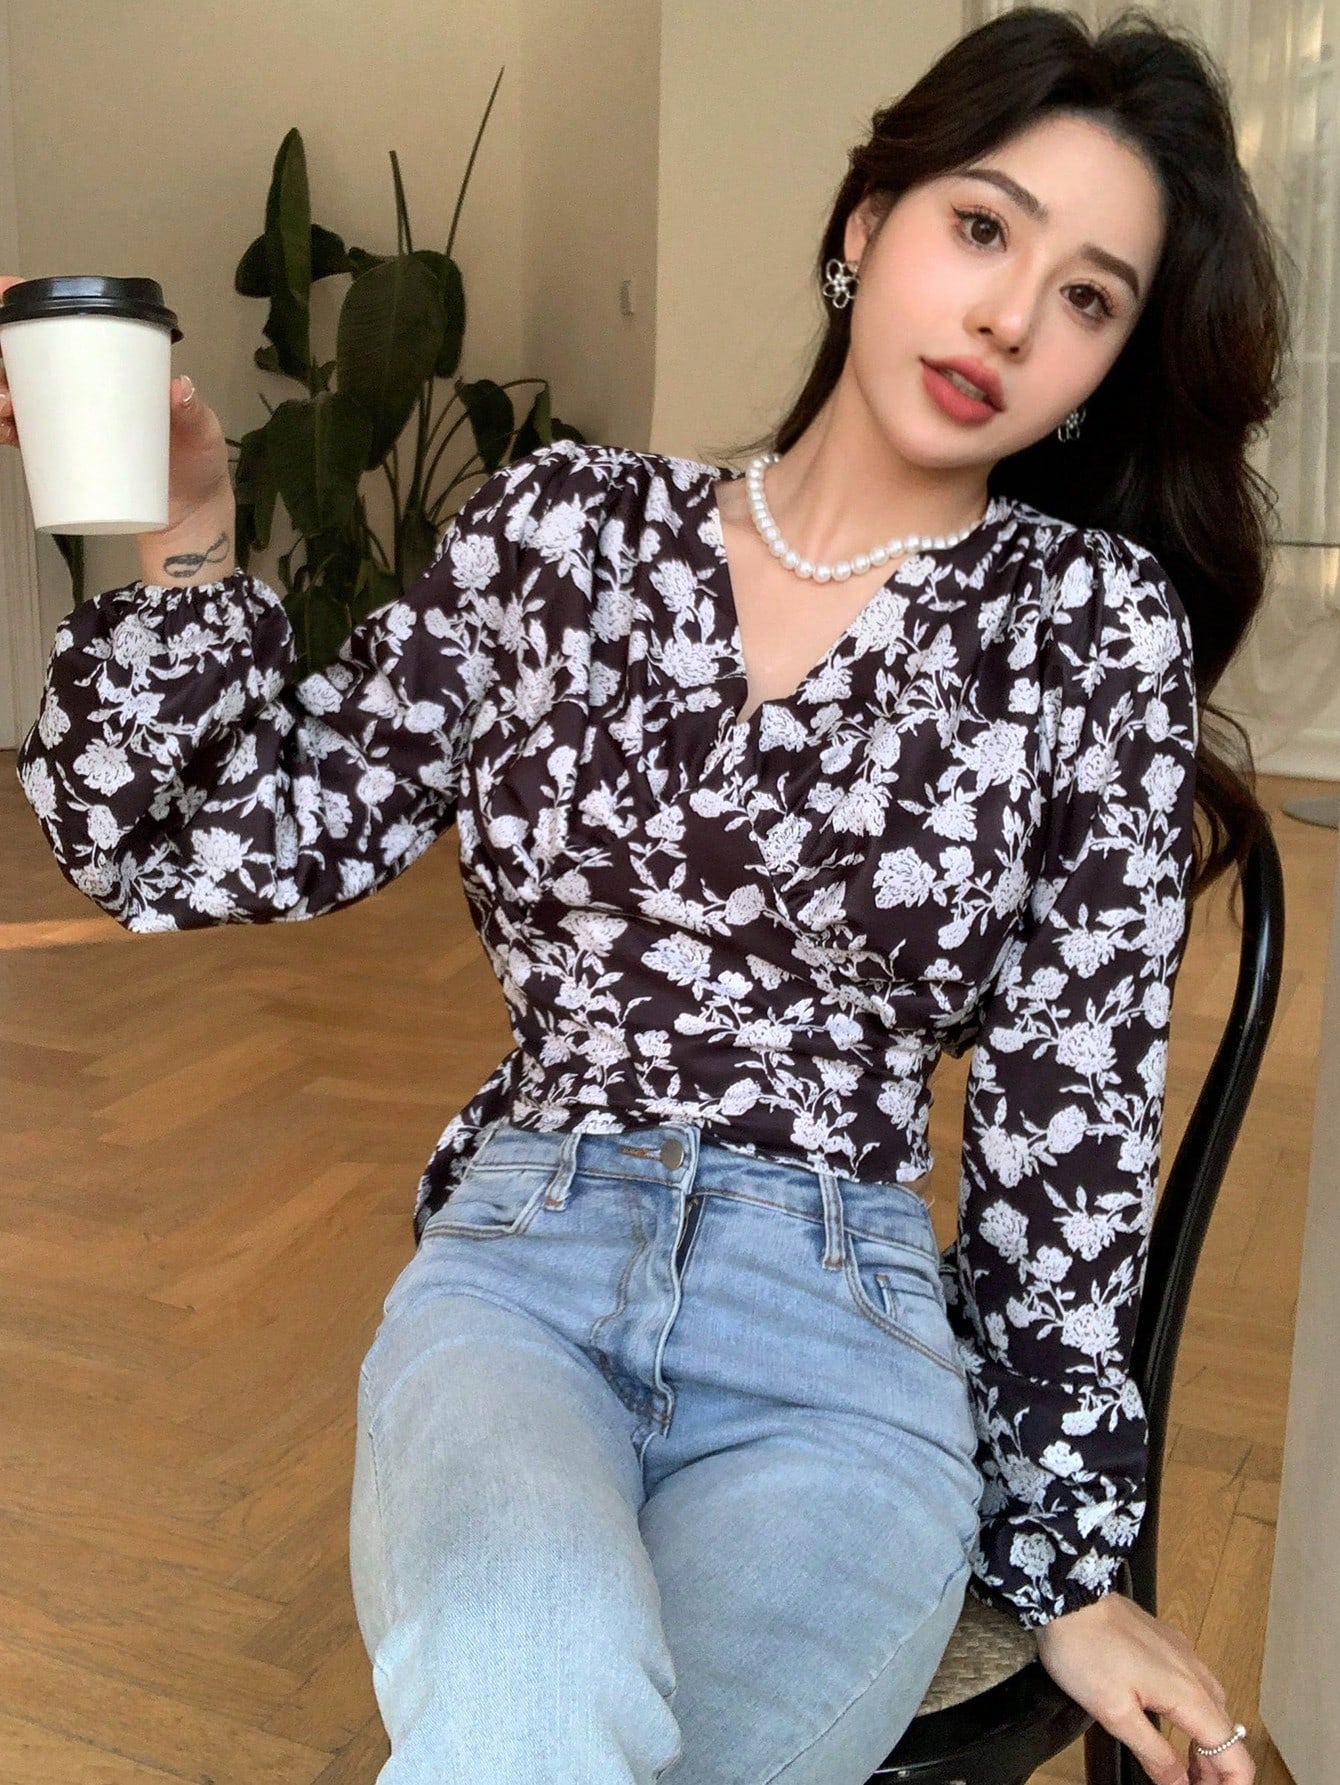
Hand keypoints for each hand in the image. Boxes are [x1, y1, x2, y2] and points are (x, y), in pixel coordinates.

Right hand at [0, 273, 231, 534]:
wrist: (194, 513)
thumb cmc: (198, 461)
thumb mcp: (202, 429)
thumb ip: (192, 411)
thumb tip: (178, 389)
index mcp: (116, 368)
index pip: (67, 328)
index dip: (29, 310)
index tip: (5, 296)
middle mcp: (89, 390)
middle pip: (31, 361)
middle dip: (6, 363)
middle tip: (7, 381)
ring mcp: (77, 422)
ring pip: (23, 397)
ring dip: (3, 397)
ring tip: (6, 408)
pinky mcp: (71, 455)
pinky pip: (29, 437)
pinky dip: (9, 430)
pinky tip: (4, 429)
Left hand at [1034, 1593, 1251, 1784]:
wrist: (1068, 1594)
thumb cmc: (1085, 1651)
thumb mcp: (1115, 1713)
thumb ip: (1154, 1753)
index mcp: (1190, 1695)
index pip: (1235, 1755)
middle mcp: (1195, 1673)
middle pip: (1227, 1734)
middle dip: (1217, 1771)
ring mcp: (1183, 1654)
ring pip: (1213, 1709)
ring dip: (1207, 1744)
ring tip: (1187, 1768)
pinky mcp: (1167, 1642)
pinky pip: (1196, 1685)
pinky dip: (1195, 1715)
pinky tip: (1174, 1721)